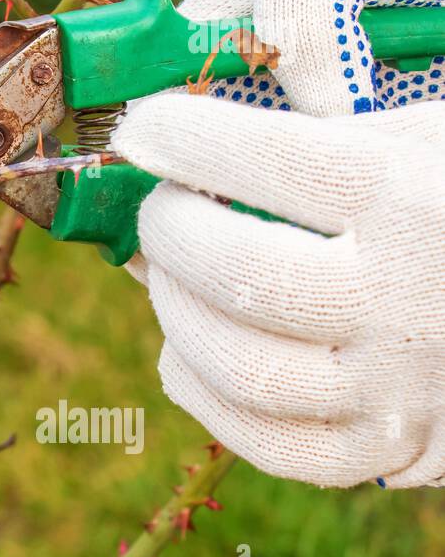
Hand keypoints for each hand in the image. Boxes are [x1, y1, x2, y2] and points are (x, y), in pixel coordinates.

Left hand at [115, 94, 444, 487]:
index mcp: (419, 196)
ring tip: (169, 272)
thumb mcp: (428, 124)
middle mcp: (408, 297)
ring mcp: (399, 383)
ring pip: (243, 367)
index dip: (186, 137)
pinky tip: (184, 352)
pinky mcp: (391, 445)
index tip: (141, 127)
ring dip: (177, 312)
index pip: (278, 161)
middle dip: (171, 230)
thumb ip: (336, 110)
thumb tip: (194, 119)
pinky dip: (206, 397)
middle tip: (160, 205)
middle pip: (244, 273)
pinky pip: (275, 446)